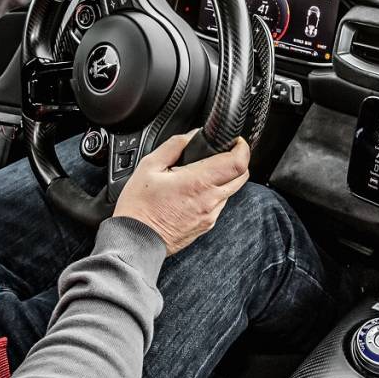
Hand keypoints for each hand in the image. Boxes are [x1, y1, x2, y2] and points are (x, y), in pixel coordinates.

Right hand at [113, 131, 250, 255]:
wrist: (135, 241)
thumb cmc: (138, 208)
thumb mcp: (149, 166)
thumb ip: (174, 146)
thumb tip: (191, 136)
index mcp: (198, 182)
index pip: (238, 162)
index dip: (241, 148)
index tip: (235, 141)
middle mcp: (210, 200)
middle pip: (242, 176)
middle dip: (238, 160)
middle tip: (223, 153)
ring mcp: (211, 215)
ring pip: (232, 191)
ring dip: (225, 178)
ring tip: (204, 173)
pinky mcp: (207, 225)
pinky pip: (220, 205)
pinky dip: (215, 194)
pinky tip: (196, 191)